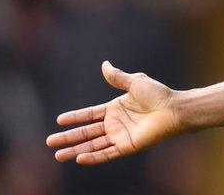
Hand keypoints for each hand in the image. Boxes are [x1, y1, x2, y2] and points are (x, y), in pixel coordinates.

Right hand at [47, 61, 181, 163]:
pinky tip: (79, 158)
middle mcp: (116, 124)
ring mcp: (120, 136)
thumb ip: (117, 77)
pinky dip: (93, 157)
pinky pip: (107, 153)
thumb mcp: (135, 82)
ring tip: (58, 155)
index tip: (59, 120)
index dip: (75, 118)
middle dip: (68, 137)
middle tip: (50, 142)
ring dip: (75, 150)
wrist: (173, 108)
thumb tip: (104, 64)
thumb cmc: (158, 94)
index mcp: (116, 108)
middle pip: (87, 132)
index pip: (90, 115)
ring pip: (93, 145)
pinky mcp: (128, 146)